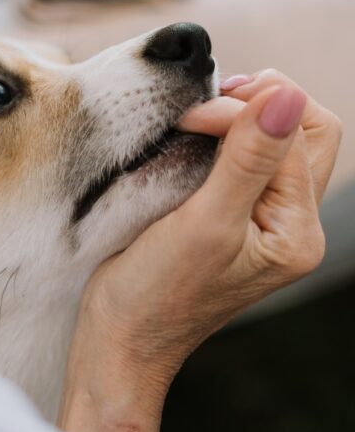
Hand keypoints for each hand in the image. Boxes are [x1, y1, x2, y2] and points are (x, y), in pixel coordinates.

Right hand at [58, 69, 341, 431]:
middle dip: (257, 105)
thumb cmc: (157, 290)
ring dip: (241, 118)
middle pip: (307, 132)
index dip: (241, 112)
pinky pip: (252, 156)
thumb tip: (289, 96)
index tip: (187, 119)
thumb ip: (249, 158)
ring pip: (280, 140)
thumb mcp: (205, 222)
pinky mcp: (239, 212)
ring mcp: (267, 217)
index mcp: (298, 230)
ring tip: (196, 122)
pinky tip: (194, 139)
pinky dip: (226, 135)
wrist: (123, 334)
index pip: (293, 136)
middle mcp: (293, 222)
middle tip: (203, 109)